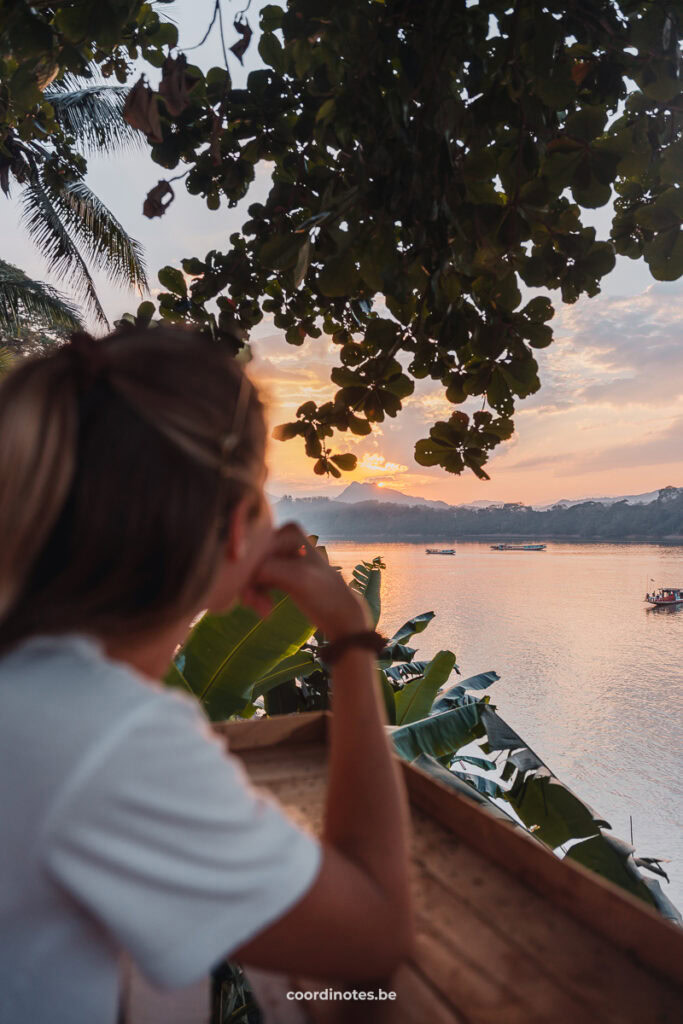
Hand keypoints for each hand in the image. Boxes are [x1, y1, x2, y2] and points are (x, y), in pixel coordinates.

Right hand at [240, 522, 370, 639]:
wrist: (340, 614)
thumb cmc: (325, 595)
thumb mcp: (298, 579)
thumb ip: (268, 569)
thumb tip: (236, 569)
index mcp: (289, 531)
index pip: (254, 549)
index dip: (245, 573)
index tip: (249, 599)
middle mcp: (282, 535)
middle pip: (249, 559)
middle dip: (248, 584)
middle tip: (256, 607)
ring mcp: (278, 551)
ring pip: (249, 571)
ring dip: (251, 592)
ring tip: (263, 611)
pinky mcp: (276, 567)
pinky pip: (253, 578)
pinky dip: (255, 594)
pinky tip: (264, 610)